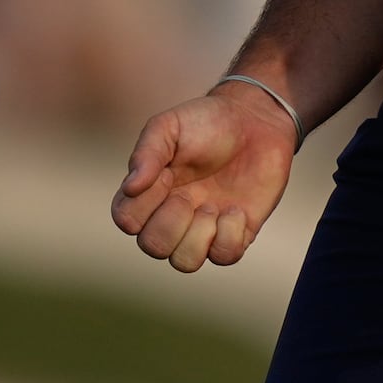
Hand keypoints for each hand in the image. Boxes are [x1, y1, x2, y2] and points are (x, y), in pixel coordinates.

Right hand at [115, 80, 298, 272]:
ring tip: (212, 206)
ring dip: (198, 235)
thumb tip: (130, 187)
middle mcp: (172, 216)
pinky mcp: (236, 233)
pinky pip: (224, 257)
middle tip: (188, 195)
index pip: (126, 220)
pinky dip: (229, 235)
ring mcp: (204, 227)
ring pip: (185, 262)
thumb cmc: (207, 121)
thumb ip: (147, 153)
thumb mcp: (169, 127)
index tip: (167, 175)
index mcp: (149, 192)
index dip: (143, 204)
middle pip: (153, 248)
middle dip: (171, 223)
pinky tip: (235, 209)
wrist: (256, 120)